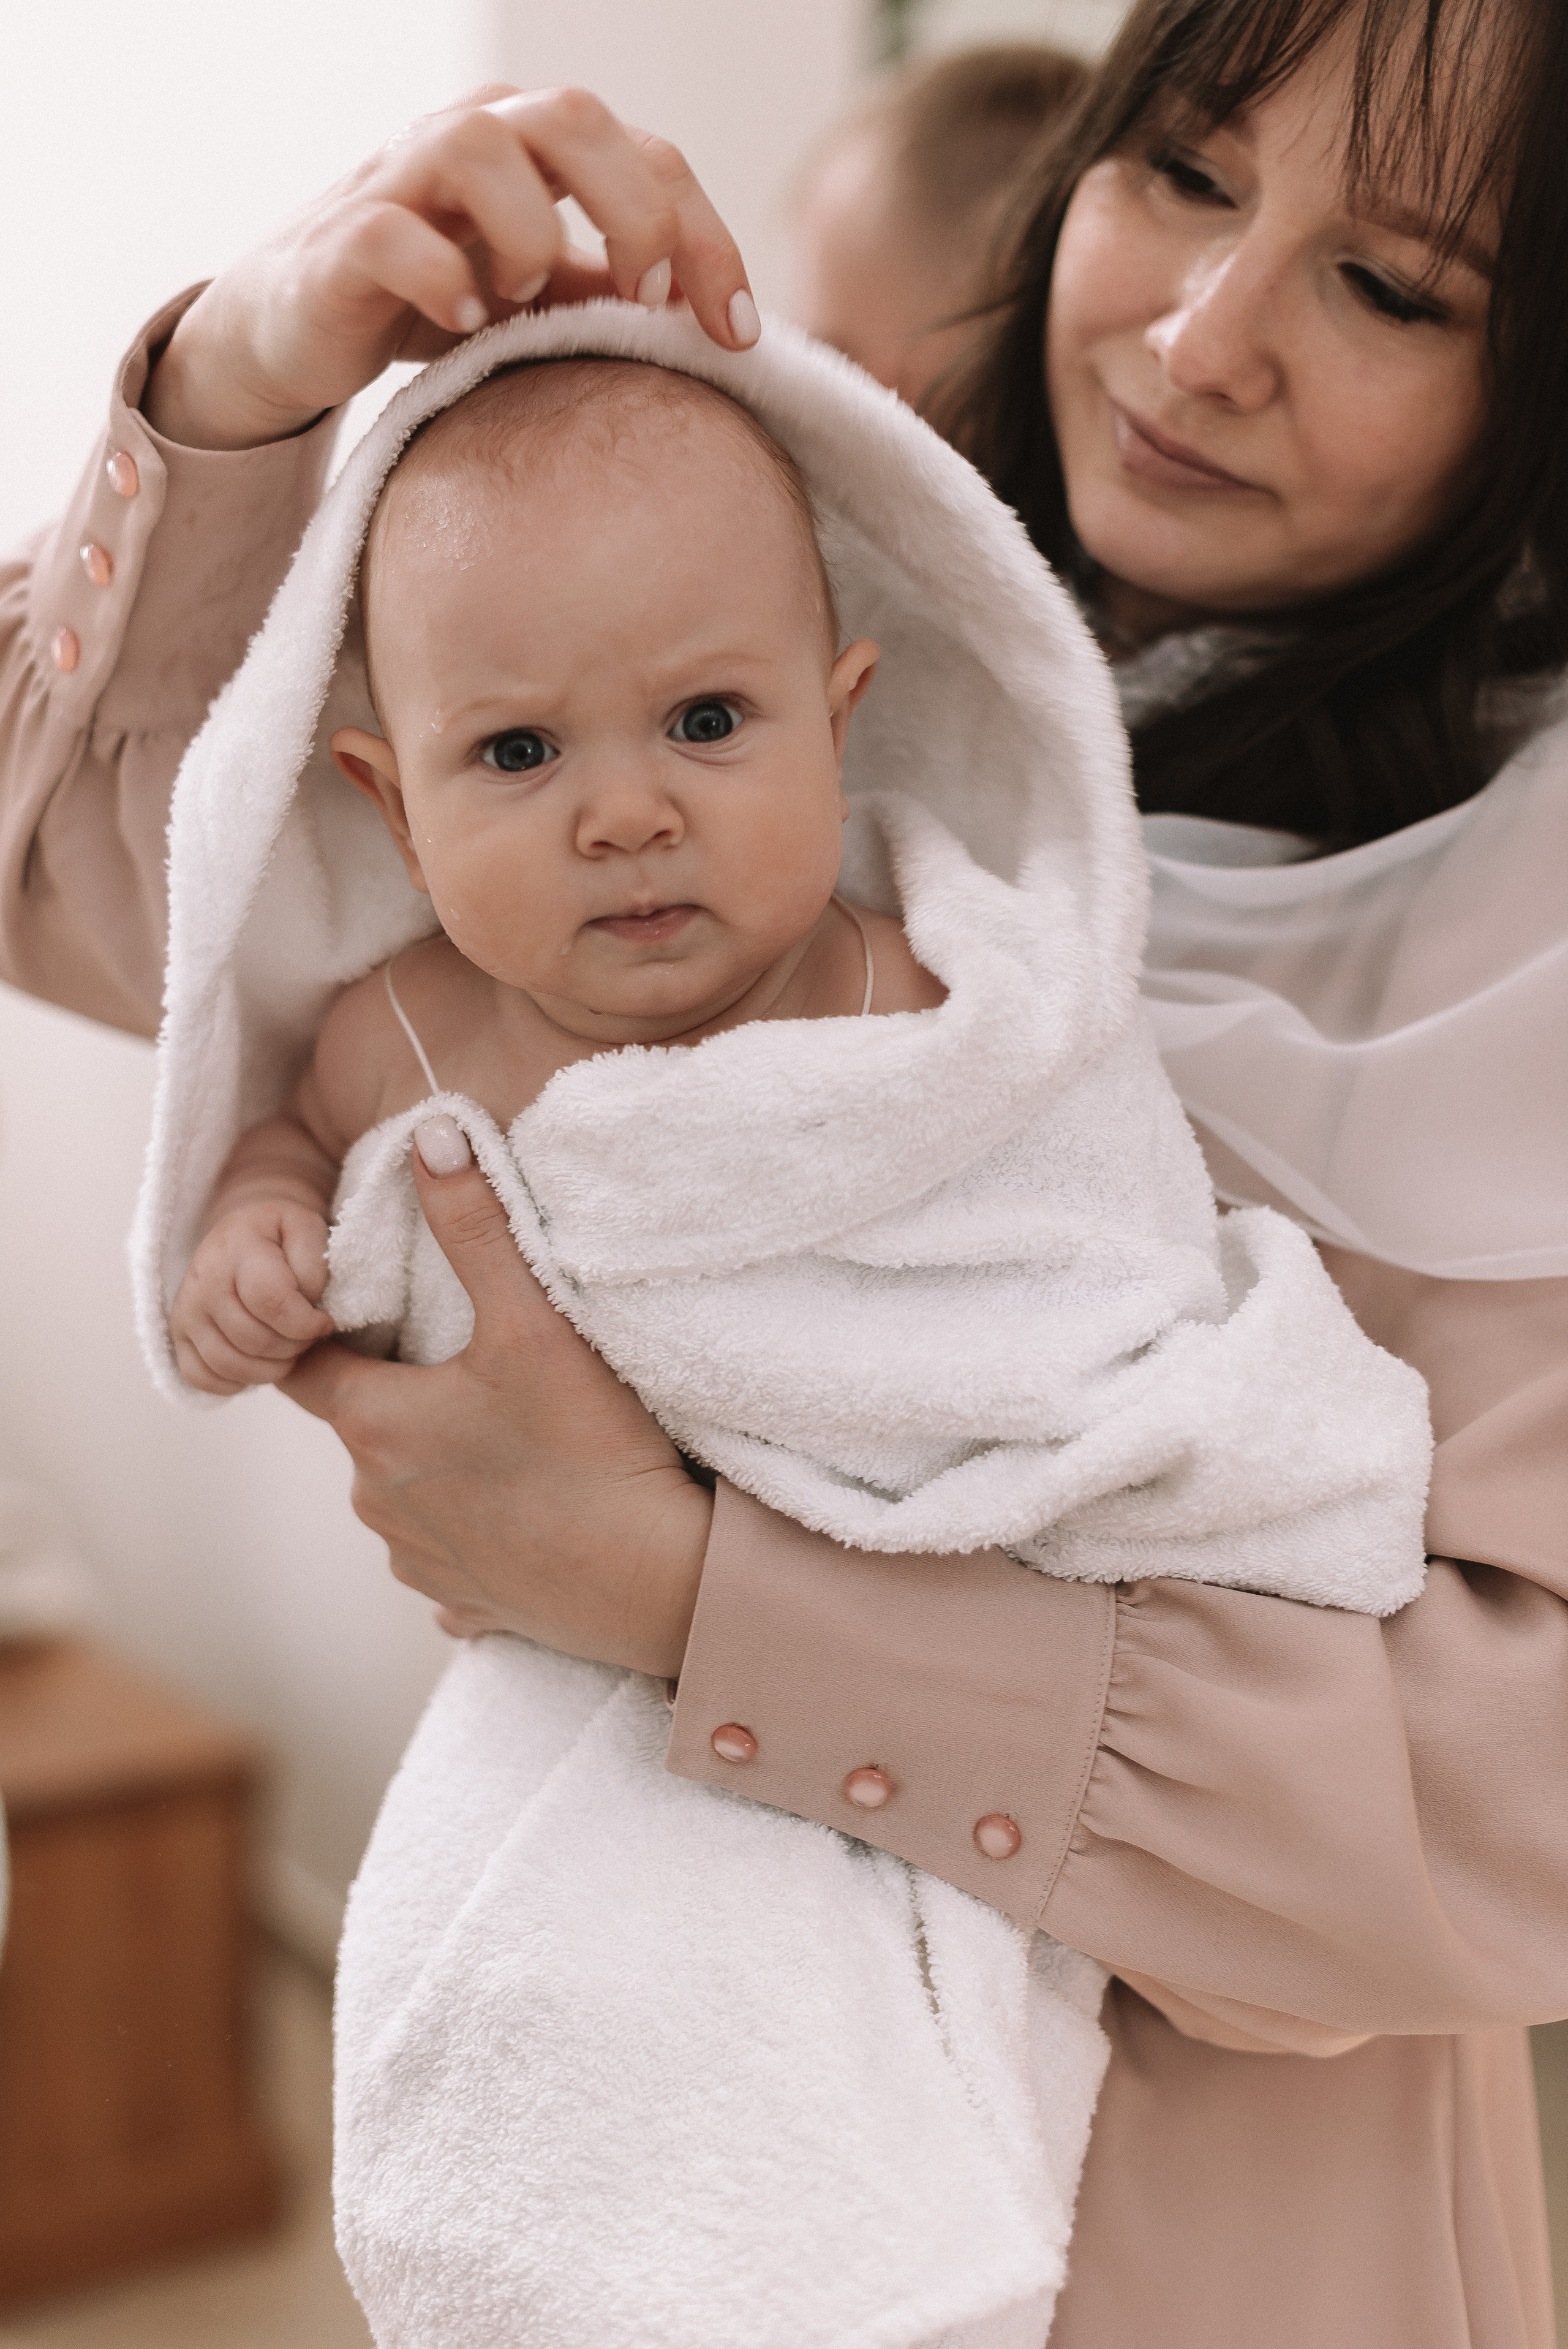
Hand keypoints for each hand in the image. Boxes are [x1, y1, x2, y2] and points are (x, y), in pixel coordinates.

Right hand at [144, 84, 759, 451]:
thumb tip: (704, 317)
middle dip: (636, 212)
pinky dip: (438, 275)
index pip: (649, 160)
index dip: (708, 239)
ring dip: (527, 230)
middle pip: (575, 119)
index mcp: (535, 148)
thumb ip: (606, 290)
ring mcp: (400, 180)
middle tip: (650, 299)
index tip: (741, 334)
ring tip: (525, 300)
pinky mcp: (342, 240)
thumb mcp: (536, 297)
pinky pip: (393, 234)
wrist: (295, 329)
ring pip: (479, 148)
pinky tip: (465, 323)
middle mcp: (472, 137)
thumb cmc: (428, 300)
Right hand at [170, 1202, 332, 1395]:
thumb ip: (312, 1265)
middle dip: (293, 1347)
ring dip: (271, 1368)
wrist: (239, 1236)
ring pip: (230, 1364)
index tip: (324, 1321)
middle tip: (307, 1336)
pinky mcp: (179, 1335)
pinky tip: (258, 1363)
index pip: (271, 1302)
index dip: (306, 1323)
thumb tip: (306, 1308)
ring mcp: (186, 1311)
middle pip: (254, 1339)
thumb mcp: (307, 1229)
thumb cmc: (280, 1236)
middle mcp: (203, 1281)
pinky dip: (235, 1381)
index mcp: (237, 1248)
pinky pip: (200, 1377)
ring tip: (288, 1350)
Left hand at [280, 1127, 710, 1677]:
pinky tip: (527, 1510)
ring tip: (510, 1436)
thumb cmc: (589, 1449)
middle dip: (402, 1392)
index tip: (371, 1310)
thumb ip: (477, 1223)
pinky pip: (450, 1555)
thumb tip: (430, 1135)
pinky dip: (476, 1529)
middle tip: (471, 1363)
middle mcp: (375, 1501)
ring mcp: (416, 1561)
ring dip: (439, 1463)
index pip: (306, 1366)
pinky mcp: (463, 1604)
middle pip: (363, 1426)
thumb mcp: (534, 1320)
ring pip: (405, 1492)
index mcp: (376, 1426)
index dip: (329, 1331)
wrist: (654, 1582)